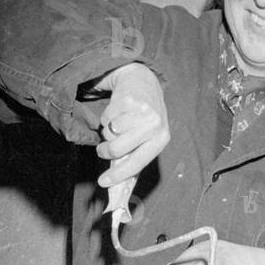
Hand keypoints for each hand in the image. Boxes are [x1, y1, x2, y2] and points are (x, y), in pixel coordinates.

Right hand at [95, 63, 169, 186]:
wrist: (143, 82)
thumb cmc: (143, 118)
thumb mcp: (146, 137)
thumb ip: (134, 156)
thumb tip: (115, 182)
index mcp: (162, 139)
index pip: (137, 162)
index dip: (118, 175)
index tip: (102, 182)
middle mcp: (155, 125)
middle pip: (117, 149)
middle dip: (105, 151)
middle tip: (103, 149)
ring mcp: (142, 111)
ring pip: (109, 133)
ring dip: (107, 131)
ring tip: (117, 125)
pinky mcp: (128, 99)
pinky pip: (106, 117)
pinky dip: (106, 117)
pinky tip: (117, 112)